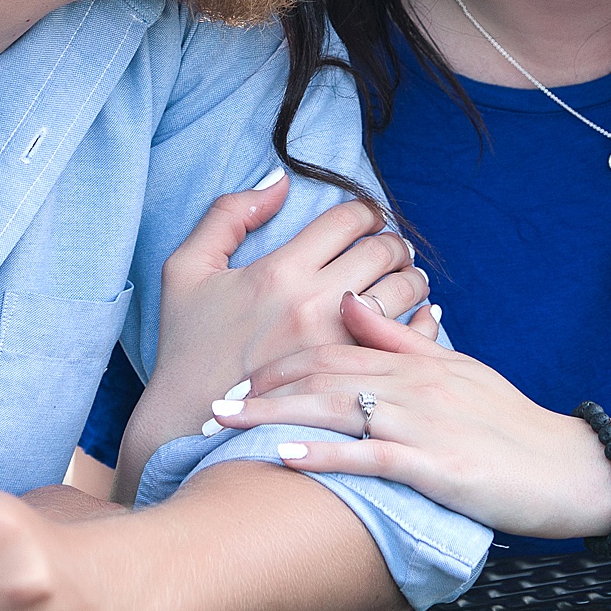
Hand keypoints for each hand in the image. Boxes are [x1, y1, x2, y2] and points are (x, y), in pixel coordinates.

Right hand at [116, 174, 434, 497]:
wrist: (189, 429)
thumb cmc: (186, 348)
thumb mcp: (186, 268)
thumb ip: (228, 214)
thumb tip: (278, 181)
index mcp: (280, 270)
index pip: (348, 220)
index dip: (364, 210)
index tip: (367, 217)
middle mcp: (315, 304)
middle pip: (383, 251)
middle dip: (393, 241)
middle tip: (392, 246)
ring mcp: (339, 346)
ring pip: (403, 292)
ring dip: (411, 278)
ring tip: (405, 278)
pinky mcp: (354, 383)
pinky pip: (408, 341)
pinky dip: (424, 322)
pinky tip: (420, 316)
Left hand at [205, 293, 610, 540]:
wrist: (566, 465)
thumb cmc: (506, 422)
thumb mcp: (453, 368)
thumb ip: (399, 337)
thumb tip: (349, 299)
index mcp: (411, 359)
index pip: (332, 346)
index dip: (279, 357)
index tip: (238, 373)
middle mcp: (409, 382)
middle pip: (323, 371)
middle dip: (264, 384)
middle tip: (215, 402)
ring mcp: (421, 422)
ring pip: (337, 406)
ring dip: (277, 412)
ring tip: (231, 422)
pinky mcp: (435, 464)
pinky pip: (370, 456)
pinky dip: (325, 454)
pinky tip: (287, 455)